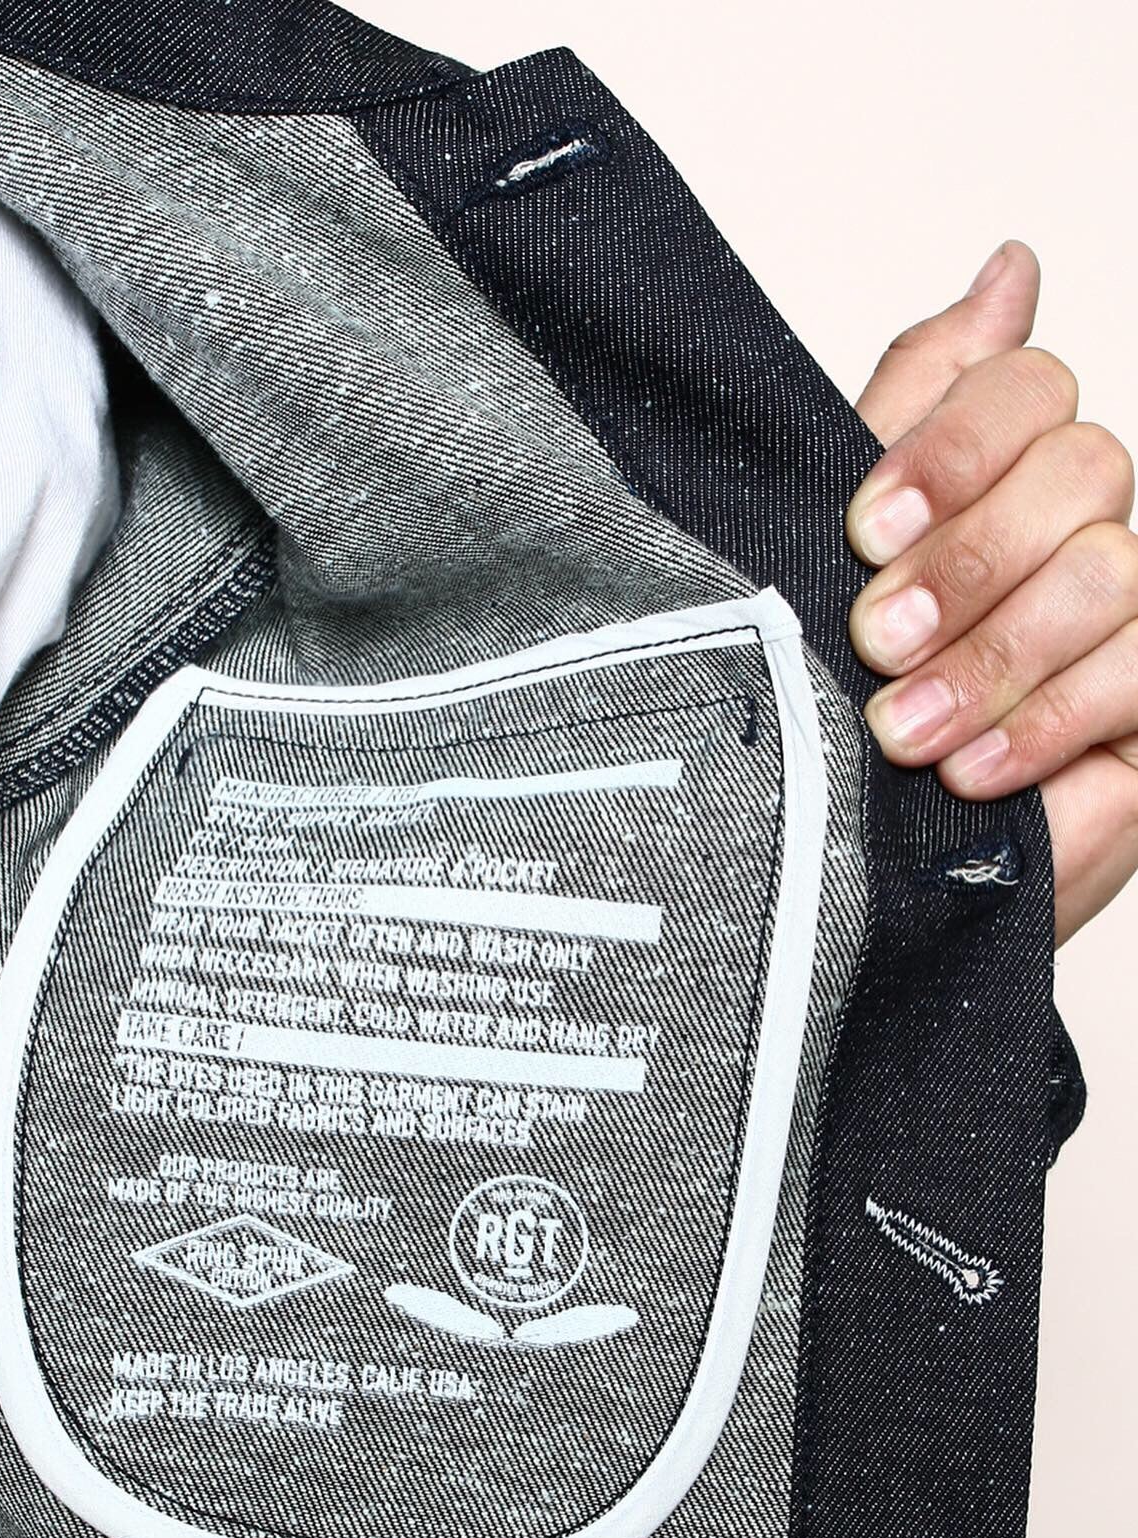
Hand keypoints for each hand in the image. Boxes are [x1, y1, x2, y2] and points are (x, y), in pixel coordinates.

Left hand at [846, 241, 1137, 944]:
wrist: (851, 864)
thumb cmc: (838, 698)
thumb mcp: (839, 547)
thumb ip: (919, 405)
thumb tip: (1013, 265)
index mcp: (1001, 475)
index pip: (1027, 387)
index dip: (953, 445)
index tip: (865, 528)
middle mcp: (1078, 527)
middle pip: (1085, 468)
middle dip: (967, 559)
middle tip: (874, 637)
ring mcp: (1125, 616)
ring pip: (1111, 574)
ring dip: (992, 658)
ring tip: (898, 728)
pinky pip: (1136, 675)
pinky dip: (1043, 724)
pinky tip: (969, 771)